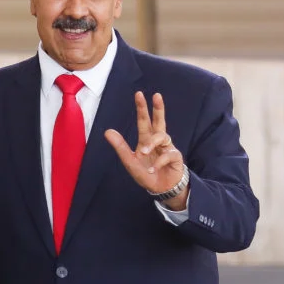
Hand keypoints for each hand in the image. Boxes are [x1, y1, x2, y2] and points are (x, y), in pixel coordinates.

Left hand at [104, 91, 187, 209]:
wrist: (161, 189)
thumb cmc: (146, 173)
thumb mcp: (130, 161)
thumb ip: (120, 147)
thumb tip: (107, 131)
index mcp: (146, 140)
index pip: (144, 121)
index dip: (142, 108)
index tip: (139, 94)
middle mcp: (157, 141)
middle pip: (159, 121)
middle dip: (158, 108)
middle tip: (156, 95)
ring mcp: (168, 148)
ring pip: (161, 136)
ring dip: (151, 144)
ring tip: (142, 153)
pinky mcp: (176, 157)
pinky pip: (168, 155)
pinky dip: (158, 162)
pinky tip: (152, 169)